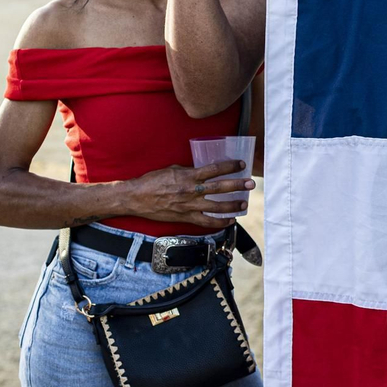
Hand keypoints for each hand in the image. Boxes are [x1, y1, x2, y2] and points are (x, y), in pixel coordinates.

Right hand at [125, 159, 254, 228]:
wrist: (136, 198)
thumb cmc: (152, 181)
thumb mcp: (172, 170)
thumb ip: (189, 170)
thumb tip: (203, 170)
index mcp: (188, 176)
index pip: (214, 169)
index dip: (230, 167)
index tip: (241, 165)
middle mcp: (191, 191)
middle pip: (220, 188)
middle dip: (237, 186)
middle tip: (250, 184)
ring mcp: (189, 206)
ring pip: (217, 207)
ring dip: (233, 206)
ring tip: (244, 204)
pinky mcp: (185, 217)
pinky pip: (206, 222)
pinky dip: (220, 222)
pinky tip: (230, 220)